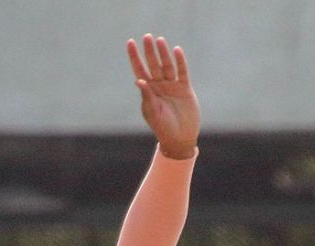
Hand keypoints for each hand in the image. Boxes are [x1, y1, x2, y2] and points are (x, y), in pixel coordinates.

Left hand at [127, 34, 199, 159]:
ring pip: (167, 66)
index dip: (135, 57)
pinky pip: (181, 72)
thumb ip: (147, 96)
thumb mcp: (153, 113)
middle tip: (146, 37)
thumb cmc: (163, 129)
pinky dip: (180, 61)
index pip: (140, 70)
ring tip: (159, 40)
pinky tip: (176, 50)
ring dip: (164, 53)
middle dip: (150, 51)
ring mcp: (172, 86)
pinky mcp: (184, 88)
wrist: (180, 139)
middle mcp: (159, 86)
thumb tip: (138, 80)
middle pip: (153, 65)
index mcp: (148, 92)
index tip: (130, 43)